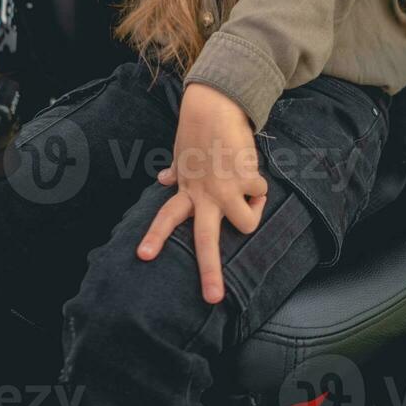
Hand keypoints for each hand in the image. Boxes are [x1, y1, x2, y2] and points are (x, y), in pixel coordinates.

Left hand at [137, 84, 267, 303]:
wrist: (216, 107)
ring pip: (247, 224)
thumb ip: (177, 171)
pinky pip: (261, 193)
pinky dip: (260, 185)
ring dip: (253, 211)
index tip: (143, 256)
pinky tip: (250, 167)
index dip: (155, 237)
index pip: (165, 217)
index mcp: (187, 191)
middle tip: (212, 298)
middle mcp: (204, 196)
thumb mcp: (182, 153)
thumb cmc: (200, 130)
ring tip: (248, 193)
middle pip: (205, 240)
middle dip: (210, 271)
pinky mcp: (245, 179)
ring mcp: (225, 190)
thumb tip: (163, 178)